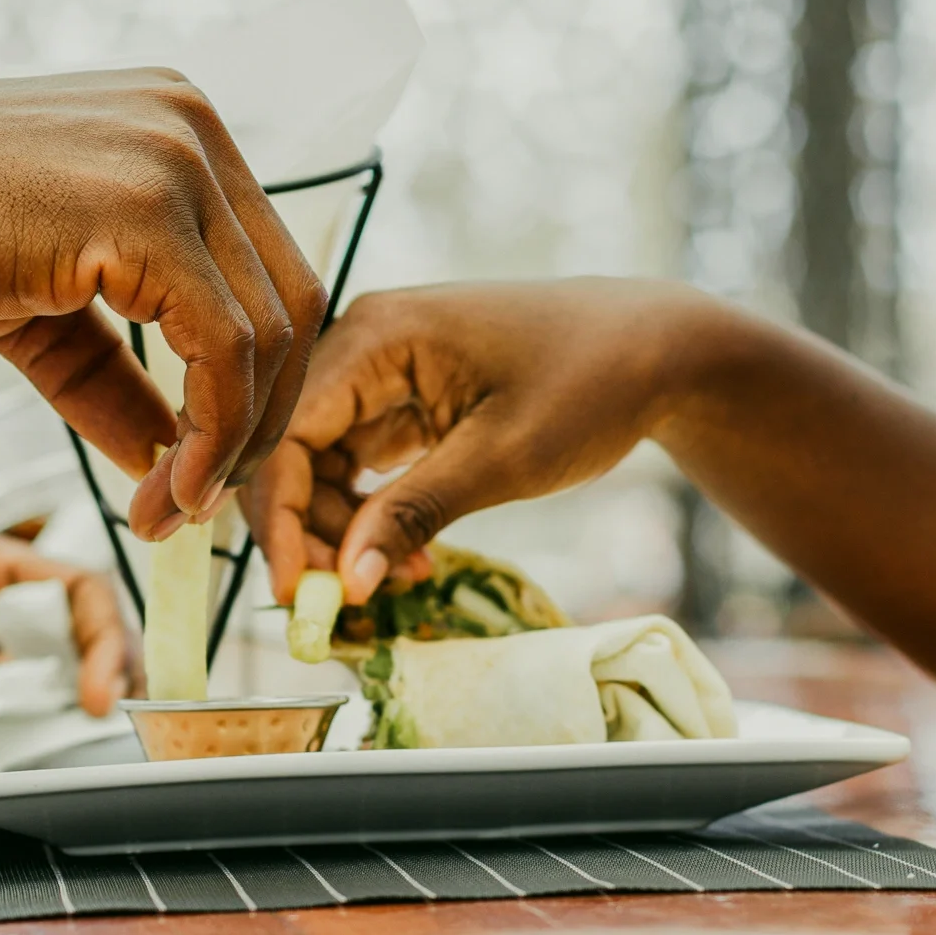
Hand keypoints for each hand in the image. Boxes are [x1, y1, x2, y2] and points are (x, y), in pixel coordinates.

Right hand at [247, 279, 719, 603]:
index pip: (286, 435)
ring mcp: (380, 368)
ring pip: (322, 464)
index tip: (294, 592)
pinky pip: (357, 462)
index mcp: (376, 336)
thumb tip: (346, 583)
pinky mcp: (401, 395)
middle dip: (311, 531)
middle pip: (293, 451)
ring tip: (402, 576)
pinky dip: (372, 513)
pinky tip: (407, 552)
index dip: (278, 519)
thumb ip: (414, 514)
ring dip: (345, 530)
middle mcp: (362, 342)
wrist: (657, 348)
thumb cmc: (590, 383)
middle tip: (348, 598)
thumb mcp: (503, 457)